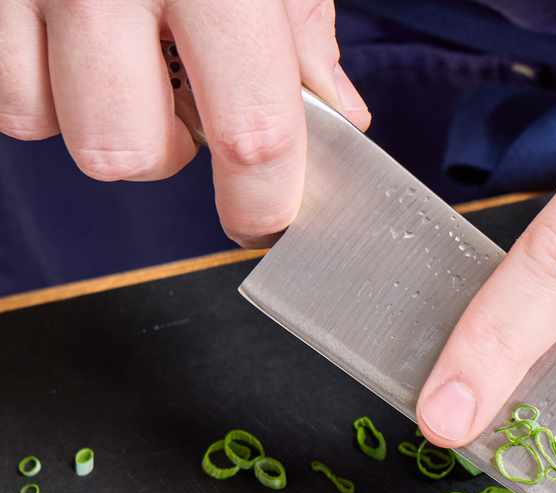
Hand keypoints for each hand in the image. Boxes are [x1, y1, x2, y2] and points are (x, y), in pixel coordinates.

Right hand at [0, 0, 369, 245]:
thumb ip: (301, 27)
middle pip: (121, 149)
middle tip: (186, 107)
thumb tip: (337, 116)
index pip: (252, 129)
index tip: (267, 218)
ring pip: (42, 122)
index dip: (264, 200)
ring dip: (91, 114)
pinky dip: (33, 79)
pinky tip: (70, 35)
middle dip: (162, 154)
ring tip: (122, 55)